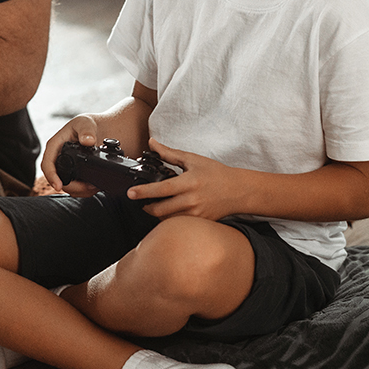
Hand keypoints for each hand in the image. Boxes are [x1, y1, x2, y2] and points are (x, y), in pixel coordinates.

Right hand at [38, 114, 100, 196]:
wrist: (100, 130)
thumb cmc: (87, 124)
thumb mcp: (85, 123)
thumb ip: (86, 131)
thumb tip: (88, 141)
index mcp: (55, 145)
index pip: (48, 163)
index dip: (51, 176)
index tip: (58, 186)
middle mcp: (58, 158)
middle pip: (57, 179)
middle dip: (71, 187)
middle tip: (86, 188)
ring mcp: (66, 167)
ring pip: (67, 186)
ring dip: (80, 190)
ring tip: (93, 187)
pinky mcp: (75, 174)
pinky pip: (76, 187)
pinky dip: (84, 190)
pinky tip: (94, 187)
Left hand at [128, 139, 242, 219]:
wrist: (237, 191)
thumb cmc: (216, 174)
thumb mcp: (193, 160)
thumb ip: (169, 154)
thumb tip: (152, 144)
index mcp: (189, 183)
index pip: (161, 189)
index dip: (143, 192)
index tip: (130, 193)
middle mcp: (191, 200)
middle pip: (160, 210)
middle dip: (146, 207)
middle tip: (140, 201)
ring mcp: (195, 214)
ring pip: (167, 219)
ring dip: (157, 213)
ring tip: (155, 205)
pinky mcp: (199, 222)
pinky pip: (178, 224)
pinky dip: (170, 218)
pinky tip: (170, 210)